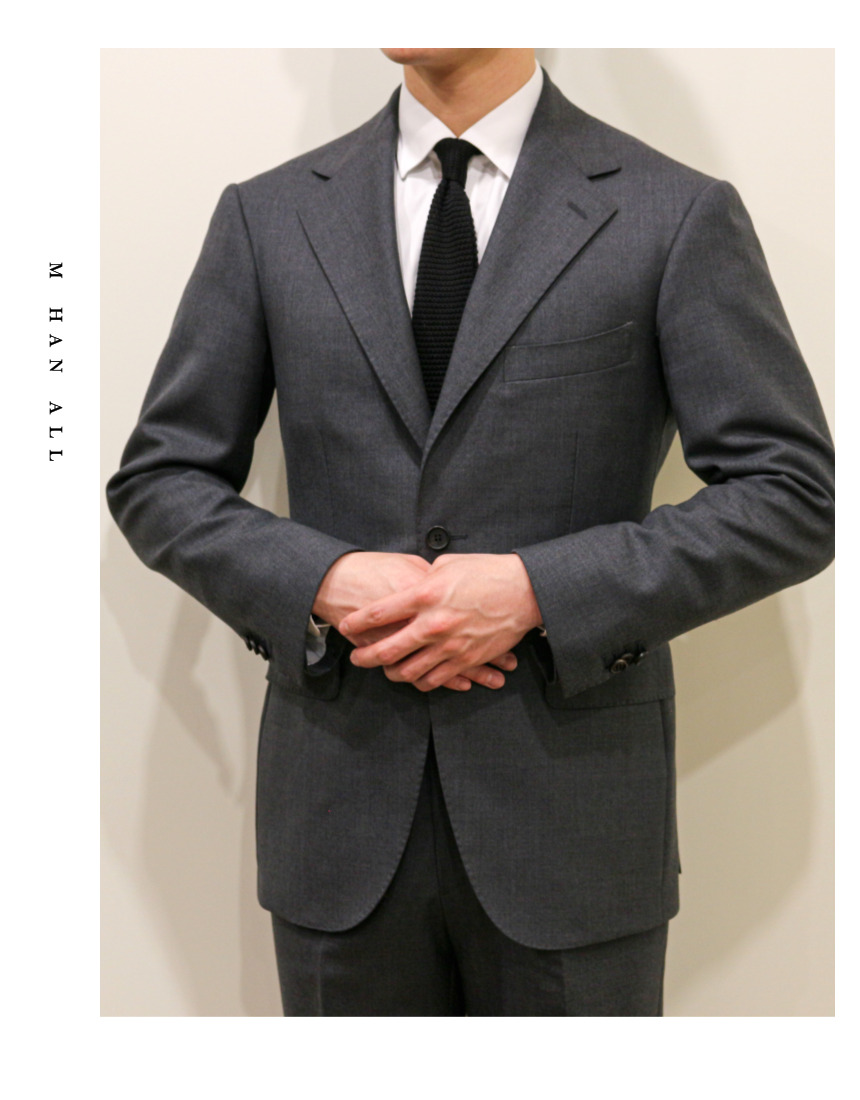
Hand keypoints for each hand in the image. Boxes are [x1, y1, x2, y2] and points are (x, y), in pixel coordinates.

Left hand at [339, 553, 541, 691]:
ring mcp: (449, 645)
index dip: (356, 623)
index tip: (346, 627)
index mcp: (424, 595)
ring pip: (408, 671)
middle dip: (365, 657)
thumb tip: (409, 584)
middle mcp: (433, 623)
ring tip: (384, 670)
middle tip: (357, 657)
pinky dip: (420, 682)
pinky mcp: (466, 659)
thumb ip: (422, 578)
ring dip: (390, 673)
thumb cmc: (487, 572)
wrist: (524, 591)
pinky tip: (414, 677)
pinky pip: (435, 680)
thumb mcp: (448, 565)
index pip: (378, 613)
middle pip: (387, 649)